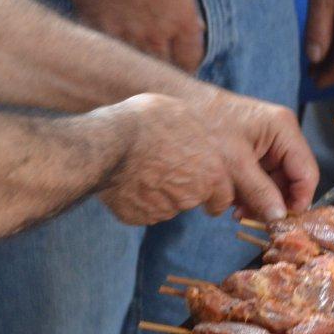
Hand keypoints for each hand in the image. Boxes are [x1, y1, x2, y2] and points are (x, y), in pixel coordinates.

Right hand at [68, 0, 205, 71]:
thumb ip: (188, 12)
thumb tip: (196, 29)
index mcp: (182, 23)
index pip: (190, 62)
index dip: (185, 66)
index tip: (180, 66)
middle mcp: (156, 35)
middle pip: (163, 70)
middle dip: (164, 71)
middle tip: (159, 71)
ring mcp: (125, 35)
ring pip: (135, 66)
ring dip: (137, 67)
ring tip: (135, 67)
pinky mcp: (98, 30)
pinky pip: (107, 52)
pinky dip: (110, 53)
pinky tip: (111, 51)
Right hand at [98, 94, 233, 224]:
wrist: (109, 142)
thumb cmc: (149, 121)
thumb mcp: (185, 116)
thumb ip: (201, 139)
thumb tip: (204, 142)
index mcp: (211, 173)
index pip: (224, 198)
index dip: (216, 198)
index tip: (210, 199)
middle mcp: (191, 197)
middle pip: (192, 200)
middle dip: (184, 191)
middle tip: (166, 170)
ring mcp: (163, 210)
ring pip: (166, 205)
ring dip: (159, 194)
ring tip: (141, 167)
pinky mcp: (138, 217)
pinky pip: (141, 211)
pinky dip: (137, 200)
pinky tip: (126, 179)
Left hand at [194, 90, 318, 220]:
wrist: (177, 104)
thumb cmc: (206, 125)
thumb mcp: (234, 163)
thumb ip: (259, 191)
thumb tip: (279, 217)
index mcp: (284, 130)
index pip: (307, 173)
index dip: (299, 200)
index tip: (283, 221)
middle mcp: (280, 135)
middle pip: (291, 179)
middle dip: (273, 201)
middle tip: (251, 217)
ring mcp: (266, 142)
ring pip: (274, 181)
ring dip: (258, 199)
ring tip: (236, 210)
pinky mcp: (252, 150)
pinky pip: (259, 177)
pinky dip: (248, 191)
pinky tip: (232, 200)